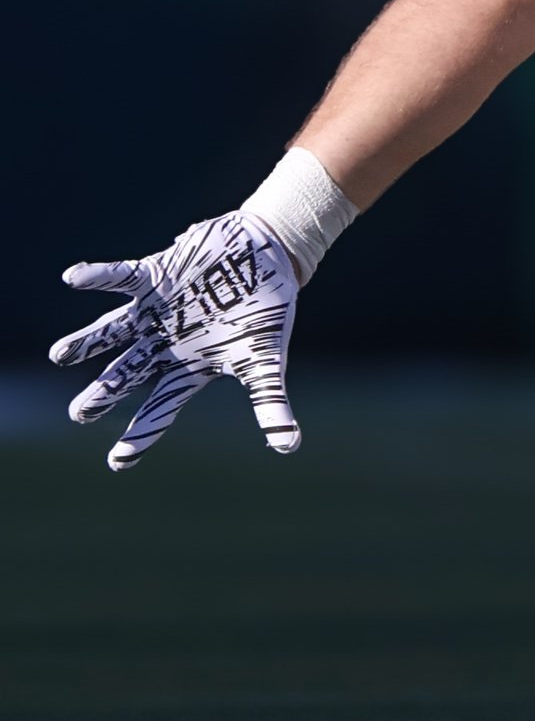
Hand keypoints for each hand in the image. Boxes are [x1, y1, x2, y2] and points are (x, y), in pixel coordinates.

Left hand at [49, 212, 301, 471]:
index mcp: (190, 368)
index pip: (161, 408)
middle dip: (103, 393)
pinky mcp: (155, 275)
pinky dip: (100, 276)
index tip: (117, 462)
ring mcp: (155, 311)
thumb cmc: (266, 311)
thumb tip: (288, 448)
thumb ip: (271, 401)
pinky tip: (72, 279)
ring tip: (59, 356)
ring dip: (87, 342)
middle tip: (79, 413)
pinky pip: (121, 277)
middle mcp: (164, 343)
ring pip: (112, 331)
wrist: (266, 258)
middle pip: (127, 374)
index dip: (141, 434)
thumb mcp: (269, 360)